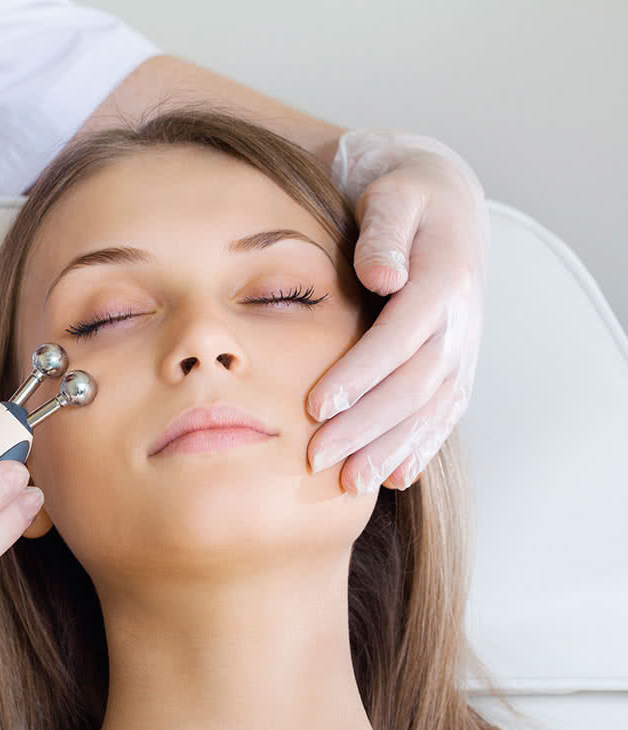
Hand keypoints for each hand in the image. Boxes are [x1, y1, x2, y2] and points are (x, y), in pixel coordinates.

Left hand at [307, 130, 486, 493]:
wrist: (446, 202)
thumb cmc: (403, 197)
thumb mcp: (392, 197)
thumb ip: (383, 233)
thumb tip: (382, 276)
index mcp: (442, 280)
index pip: (399, 338)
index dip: (359, 375)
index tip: (315, 406)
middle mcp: (460, 321)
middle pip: (413, 385)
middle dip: (365, 426)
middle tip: (316, 457)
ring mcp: (464, 347)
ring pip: (430, 409)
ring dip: (390, 449)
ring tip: (349, 482)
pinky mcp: (459, 365)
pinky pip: (444, 414)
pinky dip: (420, 447)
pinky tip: (391, 478)